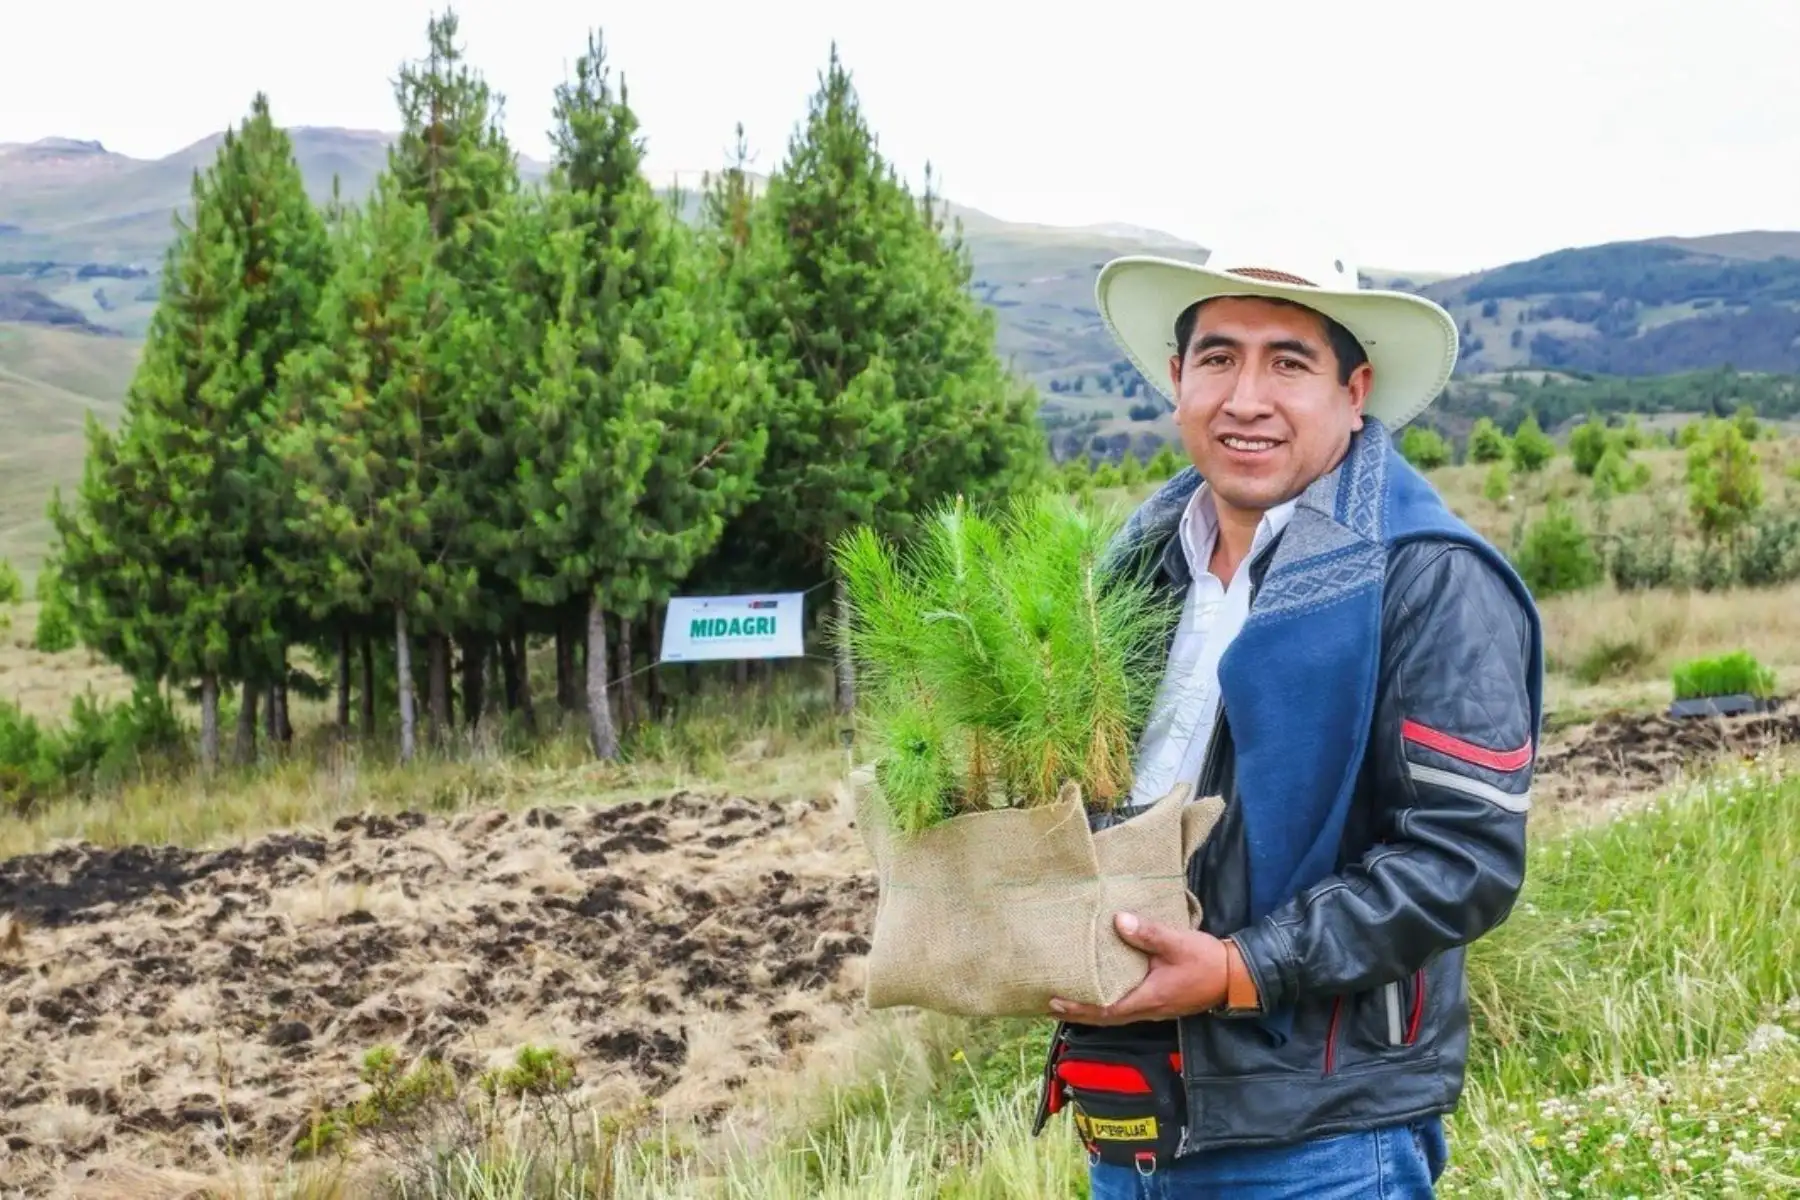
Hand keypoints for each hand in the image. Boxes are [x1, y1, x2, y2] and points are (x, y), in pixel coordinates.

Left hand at [1049, 912, 1230, 1023]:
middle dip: (1077, 1013)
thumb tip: (1119, 921)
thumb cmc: (1205, 961)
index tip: (1056, 1001)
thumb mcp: (1177, 943)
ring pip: (1114, 1015)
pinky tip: (1097, 994)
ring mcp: (1153, 1008)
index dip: (1080, 1008)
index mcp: (1148, 997)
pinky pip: (1124, 1008)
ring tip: (1066, 1002)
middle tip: (1049, 1005)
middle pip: (1105, 1018)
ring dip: (1089, 1011)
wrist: (1234, 977)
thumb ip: (1148, 934)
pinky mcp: (1157, 1002)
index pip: (1106, 1010)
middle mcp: (1147, 1009)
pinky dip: (1105, 1005)